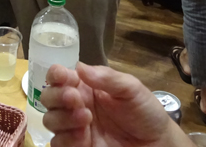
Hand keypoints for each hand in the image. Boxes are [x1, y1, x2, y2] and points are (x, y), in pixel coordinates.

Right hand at [42, 63, 189, 146]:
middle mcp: (75, 105)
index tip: (64, 77)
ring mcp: (75, 127)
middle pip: (48, 97)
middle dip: (57, 96)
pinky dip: (66, 138)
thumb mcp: (131, 88)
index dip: (56, 74)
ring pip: (50, 120)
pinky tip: (83, 136)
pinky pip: (57, 143)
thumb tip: (79, 67)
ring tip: (85, 118)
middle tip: (75, 98)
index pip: (59, 76)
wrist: (157, 144)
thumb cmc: (145, 112)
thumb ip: (107, 77)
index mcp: (85, 86)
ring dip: (63, 118)